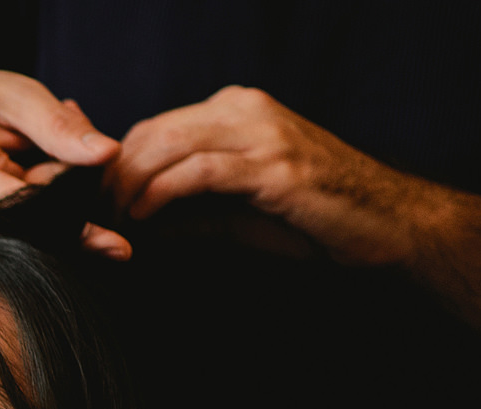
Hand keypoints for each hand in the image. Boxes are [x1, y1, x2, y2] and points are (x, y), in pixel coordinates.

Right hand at [0, 71, 130, 257]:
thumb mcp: (15, 97)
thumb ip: (60, 126)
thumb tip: (111, 154)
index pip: (29, 210)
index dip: (77, 223)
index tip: (118, 246)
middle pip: (38, 223)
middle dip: (72, 188)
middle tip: (69, 125)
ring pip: (35, 230)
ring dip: (57, 190)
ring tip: (39, 141)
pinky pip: (25, 233)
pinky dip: (45, 204)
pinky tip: (33, 165)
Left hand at [106, 86, 420, 266]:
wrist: (390, 226)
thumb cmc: (314, 221)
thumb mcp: (237, 210)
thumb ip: (186, 208)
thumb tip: (132, 223)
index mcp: (237, 111)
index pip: (154, 127)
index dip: (115, 167)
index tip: (91, 204)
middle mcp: (246, 110)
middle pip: (151, 132)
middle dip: (111, 177)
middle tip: (89, 217)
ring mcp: (262, 133)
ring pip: (167, 145)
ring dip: (128, 187)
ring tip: (110, 221)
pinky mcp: (274, 166)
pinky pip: (198, 172)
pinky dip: (160, 195)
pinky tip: (142, 218)